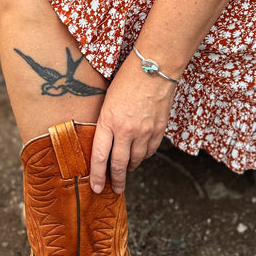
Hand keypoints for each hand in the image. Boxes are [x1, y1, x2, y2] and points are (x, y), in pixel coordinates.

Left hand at [90, 50, 176, 194]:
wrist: (155, 67)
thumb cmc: (127, 78)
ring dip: (130, 167)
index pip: (99, 156)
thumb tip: (105, 140)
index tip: (96, 188)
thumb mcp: (108, 100)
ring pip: (136, 160)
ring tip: (126, 170)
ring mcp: (145, 131)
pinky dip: (143, 155)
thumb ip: (106, 122)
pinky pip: (150, 151)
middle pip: (119, 164)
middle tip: (114, 189)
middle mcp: (126, 130)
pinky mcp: (159, 129)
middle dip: (116, 180)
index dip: (96, 175)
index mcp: (108, 121)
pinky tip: (140, 154)